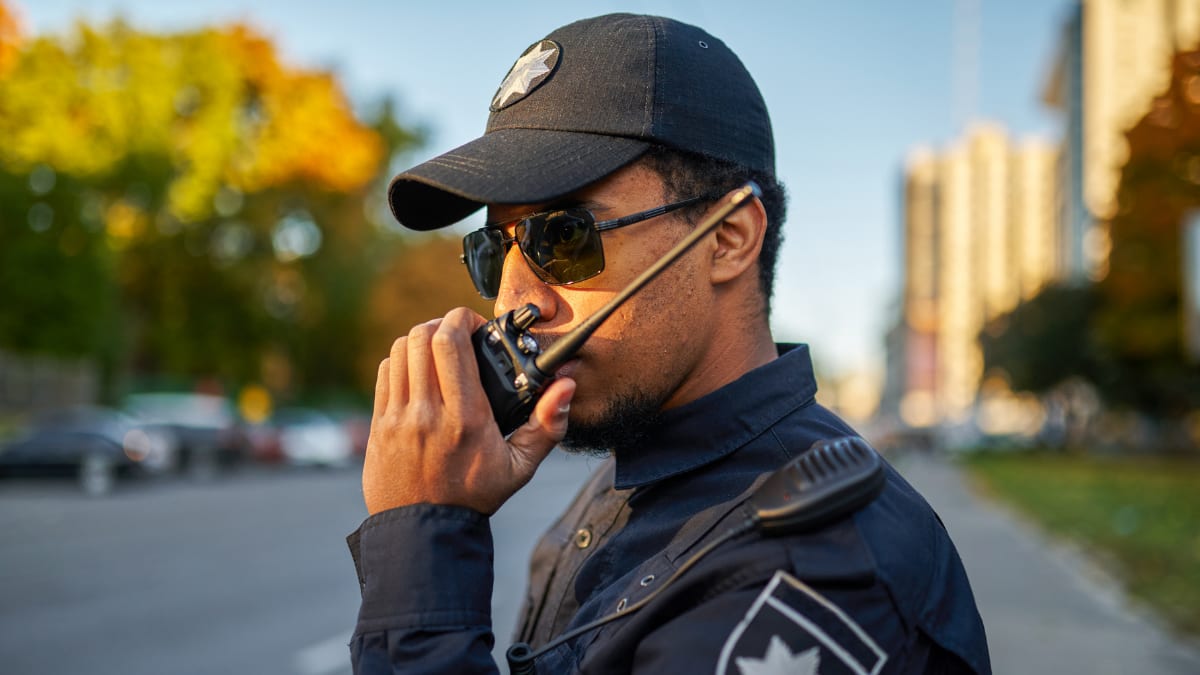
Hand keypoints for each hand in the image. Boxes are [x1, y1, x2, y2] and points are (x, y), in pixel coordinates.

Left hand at [362, 307, 575, 515]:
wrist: (423, 531)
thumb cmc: (474, 497)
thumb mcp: (520, 467)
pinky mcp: (378, 424)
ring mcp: (398, 417)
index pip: (451, 344)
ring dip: (422, 341)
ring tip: (440, 351)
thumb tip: (566, 387)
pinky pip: (385, 372)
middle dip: (443, 324)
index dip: (462, 319)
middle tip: (459, 335)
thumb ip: (547, 425)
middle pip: (423, 337)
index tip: (476, 325)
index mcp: (465, 418)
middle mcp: (428, 412)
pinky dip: (402, 361)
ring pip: (401, 350)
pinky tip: (419, 373)